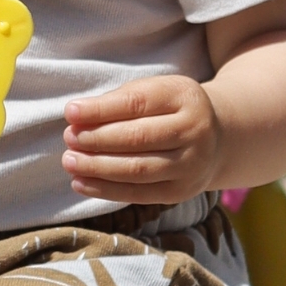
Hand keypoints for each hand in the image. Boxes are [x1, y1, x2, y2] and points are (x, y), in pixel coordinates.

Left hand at [60, 74, 226, 205]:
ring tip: (69, 161)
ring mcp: (191, 165)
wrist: (217, 138)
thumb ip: (118, 101)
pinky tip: (80, 183)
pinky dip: (105, 190)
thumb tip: (76, 117)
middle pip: (137, 138)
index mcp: (184, 97)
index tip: (70, 112)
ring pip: (137, 169)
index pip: (137, 103)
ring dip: (97, 167)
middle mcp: (194, 132)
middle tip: (69, 138)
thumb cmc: (168, 109)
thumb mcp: (152, 91)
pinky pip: (139, 194)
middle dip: (96, 139)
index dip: (100, 110)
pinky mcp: (181, 192)